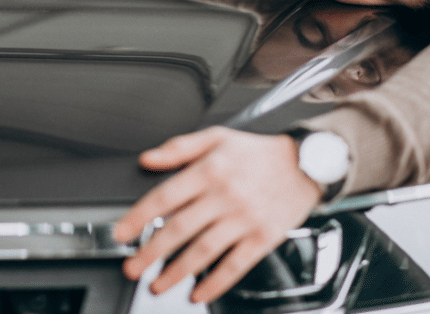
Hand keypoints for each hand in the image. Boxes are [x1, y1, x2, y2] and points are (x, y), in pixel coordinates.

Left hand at [113, 127, 321, 303]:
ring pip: (204, 250)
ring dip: (177, 272)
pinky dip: (216, 282)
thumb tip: (147, 159)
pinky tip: (199, 293)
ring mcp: (245, 218)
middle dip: (151, 252)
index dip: (138, 218)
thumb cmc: (260, 153)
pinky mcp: (264, 237)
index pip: (165, 197)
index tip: (121, 234)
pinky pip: (236, 264)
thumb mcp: (217, 137)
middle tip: (132, 267)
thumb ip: (179, 148)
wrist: (308, 163)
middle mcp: (225, 195)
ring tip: (158, 285)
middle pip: (179, 229)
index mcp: (209, 170)